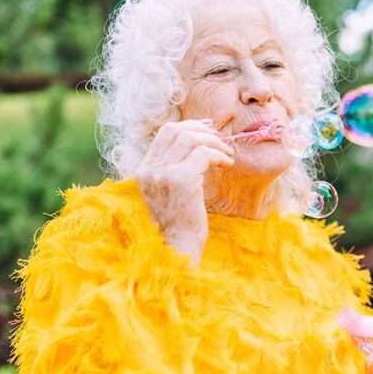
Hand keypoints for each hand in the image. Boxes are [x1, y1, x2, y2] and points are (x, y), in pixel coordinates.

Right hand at [135, 118, 234, 265]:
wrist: (178, 247)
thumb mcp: (170, 191)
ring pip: (191, 138)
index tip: (208, 129)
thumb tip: (195, 142)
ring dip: (214, 142)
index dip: (188, 126)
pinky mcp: (180, 179)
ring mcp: (163, 173)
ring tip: (227, 154)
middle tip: (221, 140)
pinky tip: (228, 164)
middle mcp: (150, 169)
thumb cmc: (180, 223)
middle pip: (176, 130)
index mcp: (144, 170)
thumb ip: (174, 168)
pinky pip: (204, 154)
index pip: (164, 133)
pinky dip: (219, 155)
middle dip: (202, 130)